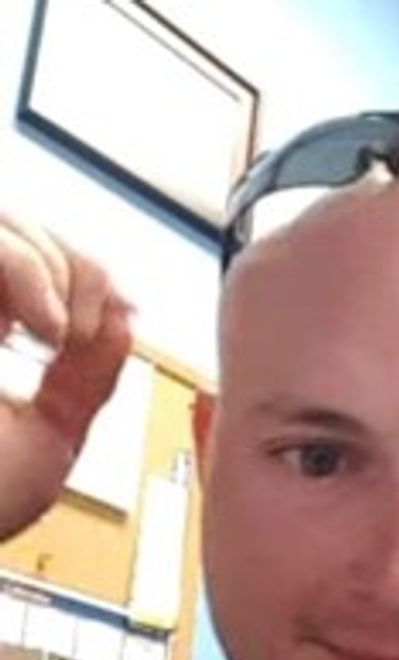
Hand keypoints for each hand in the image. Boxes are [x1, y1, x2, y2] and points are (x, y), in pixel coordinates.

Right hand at [0, 213, 132, 541]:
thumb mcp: (52, 436)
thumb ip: (87, 376)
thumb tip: (124, 318)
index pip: (31, 256)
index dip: (82, 270)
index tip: (120, 311)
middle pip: (16, 224)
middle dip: (73, 267)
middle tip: (84, 330)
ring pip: (3, 220)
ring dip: (49, 267)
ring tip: (58, 334)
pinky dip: (22, 269)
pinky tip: (42, 331)